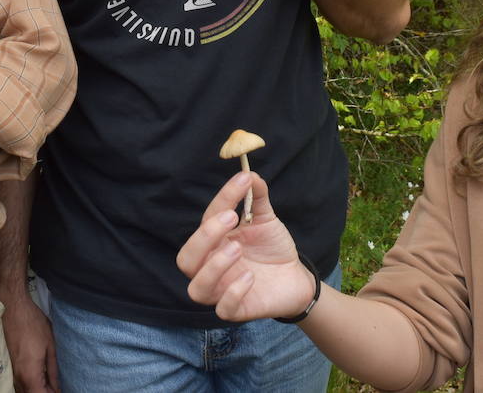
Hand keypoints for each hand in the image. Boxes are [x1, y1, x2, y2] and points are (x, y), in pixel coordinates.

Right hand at [0, 294, 58, 392]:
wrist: (13, 308)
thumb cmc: (33, 324)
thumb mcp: (50, 347)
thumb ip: (53, 372)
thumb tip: (56, 388)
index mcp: (29, 374)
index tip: (59, 391)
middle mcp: (17, 378)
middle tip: (56, 387)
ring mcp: (11, 373)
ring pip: (24, 391)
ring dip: (38, 389)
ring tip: (51, 383)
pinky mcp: (10, 366)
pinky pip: (20, 384)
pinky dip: (31, 385)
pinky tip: (41, 378)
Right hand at [176, 171, 314, 322]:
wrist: (296, 278)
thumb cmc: (273, 248)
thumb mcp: (266, 219)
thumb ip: (257, 197)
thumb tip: (250, 173)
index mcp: (214, 241)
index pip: (207, 219)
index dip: (222, 199)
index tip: (242, 181)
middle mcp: (211, 266)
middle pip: (186, 259)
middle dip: (204, 237)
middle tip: (231, 218)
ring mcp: (221, 290)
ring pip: (196, 288)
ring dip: (214, 266)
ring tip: (237, 249)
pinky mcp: (237, 310)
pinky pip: (223, 309)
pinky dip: (233, 292)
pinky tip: (250, 276)